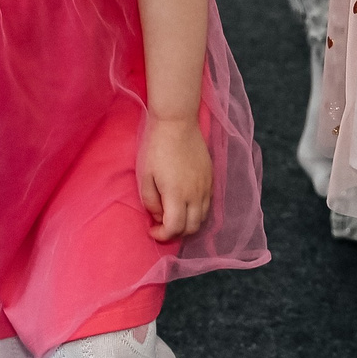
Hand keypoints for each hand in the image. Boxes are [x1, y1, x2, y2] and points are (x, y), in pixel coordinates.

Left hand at [137, 112, 214, 240]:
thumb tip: (158, 215)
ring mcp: (206, 186)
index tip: (152, 229)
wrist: (177, 122)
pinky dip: (197, 210)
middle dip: (176, 232)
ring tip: (174, 213)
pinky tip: (185, 200)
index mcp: (177, 195)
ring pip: (203, 217)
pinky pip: (208, 202)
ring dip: (189, 222)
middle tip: (163, 225)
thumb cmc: (156, 147)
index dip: (162, 235)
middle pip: (192, 228)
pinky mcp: (211, 176)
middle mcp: (196, 194)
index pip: (175, 229)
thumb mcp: (145, 176)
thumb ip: (151, 201)